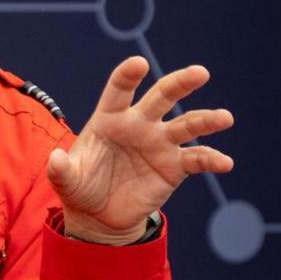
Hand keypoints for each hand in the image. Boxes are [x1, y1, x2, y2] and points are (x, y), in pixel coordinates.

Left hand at [45, 58, 236, 238]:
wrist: (99, 215)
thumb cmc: (81, 186)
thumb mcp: (66, 180)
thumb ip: (61, 169)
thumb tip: (56, 159)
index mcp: (110, 118)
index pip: (119, 90)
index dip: (127, 76)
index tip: (138, 65)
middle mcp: (140, 124)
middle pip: (163, 96)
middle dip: (181, 83)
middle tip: (199, 73)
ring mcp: (160, 143)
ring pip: (187, 125)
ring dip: (206, 120)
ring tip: (225, 118)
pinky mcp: (174, 166)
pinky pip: (197, 159)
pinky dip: (212, 160)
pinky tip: (225, 162)